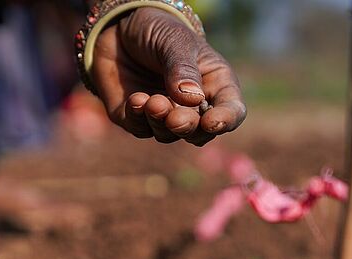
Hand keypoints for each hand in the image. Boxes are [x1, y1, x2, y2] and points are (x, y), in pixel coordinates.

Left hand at [92, 7, 245, 144]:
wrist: (120, 29)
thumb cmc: (158, 31)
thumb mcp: (175, 41)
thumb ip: (183, 69)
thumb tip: (193, 99)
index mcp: (216, 84)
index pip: (231, 111)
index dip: (225, 121)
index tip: (211, 122)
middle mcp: (193, 106)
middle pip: (199, 133)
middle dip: (187, 128)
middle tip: (174, 119)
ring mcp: (165, 115)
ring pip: (169, 135)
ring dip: (160, 122)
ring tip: (151, 101)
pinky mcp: (138, 119)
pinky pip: (140, 129)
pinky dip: (138, 118)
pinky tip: (136, 99)